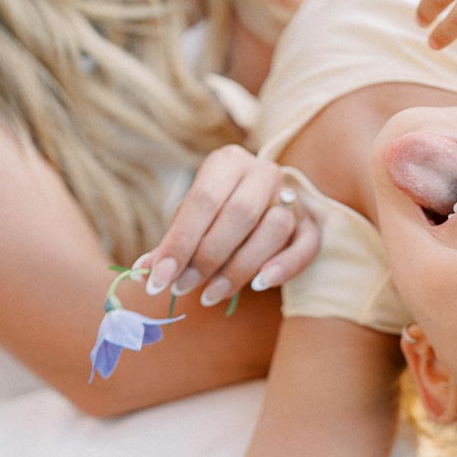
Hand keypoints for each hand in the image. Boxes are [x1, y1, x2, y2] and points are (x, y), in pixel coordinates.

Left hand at [137, 148, 321, 306]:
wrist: (262, 204)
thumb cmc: (216, 216)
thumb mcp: (191, 222)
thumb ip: (172, 243)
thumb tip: (144, 271)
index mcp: (227, 162)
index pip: (202, 200)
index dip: (179, 242)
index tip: (158, 278)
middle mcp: (263, 172)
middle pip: (240, 213)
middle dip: (207, 257)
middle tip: (183, 288)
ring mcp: (292, 196)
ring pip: (274, 229)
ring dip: (239, 267)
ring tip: (211, 294)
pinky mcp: (312, 223)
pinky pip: (306, 246)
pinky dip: (285, 266)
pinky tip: (260, 285)